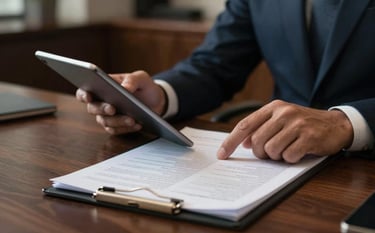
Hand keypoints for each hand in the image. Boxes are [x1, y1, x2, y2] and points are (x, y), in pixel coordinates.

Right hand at [76, 70, 166, 134]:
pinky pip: (117, 131)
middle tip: (113, 108)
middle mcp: (101, 103)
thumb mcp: (141, 78)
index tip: (89, 97)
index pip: (84, 92)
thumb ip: (132, 80)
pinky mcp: (116, 127)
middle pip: (93, 108)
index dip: (83, 95)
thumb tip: (124, 88)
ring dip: (118, 121)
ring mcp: (107, 117)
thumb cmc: (143, 86)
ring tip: (132, 119)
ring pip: (105, 122)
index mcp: (102, 87)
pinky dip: (127, 128)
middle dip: (102, 109)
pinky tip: (138, 125)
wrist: (156, 101)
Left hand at [217, 100, 353, 162]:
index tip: (221, 154)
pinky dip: (291, 159)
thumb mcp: (281, 120)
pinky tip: (298, 152)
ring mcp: (297, 124)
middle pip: (258, 141)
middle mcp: (283, 113)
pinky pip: (289, 156)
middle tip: (272, 152)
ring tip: (287, 150)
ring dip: (277, 156)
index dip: (230, 141)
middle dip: (262, 153)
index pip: (245, 125)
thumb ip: (261, 128)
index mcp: (273, 107)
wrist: (336, 124)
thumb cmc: (303, 124)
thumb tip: (245, 143)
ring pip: (271, 150)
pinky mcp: (309, 137)